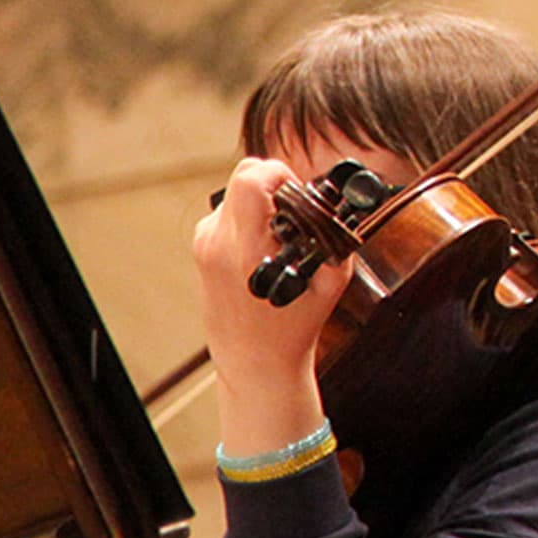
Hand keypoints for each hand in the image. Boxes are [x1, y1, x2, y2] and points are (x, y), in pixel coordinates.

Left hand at [195, 156, 348, 458]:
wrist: (254, 364)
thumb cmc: (292, 328)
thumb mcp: (329, 281)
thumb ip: (334, 237)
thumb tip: (336, 204)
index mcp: (245, 249)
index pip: (251, 179)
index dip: (280, 173)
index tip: (299, 191)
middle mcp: (218, 242)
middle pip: (242, 176)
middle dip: (274, 183)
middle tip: (295, 208)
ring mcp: (204, 245)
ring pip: (235, 192)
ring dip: (261, 200)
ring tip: (281, 233)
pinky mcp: (201, 249)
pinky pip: (227, 212)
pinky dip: (249, 216)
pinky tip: (264, 245)